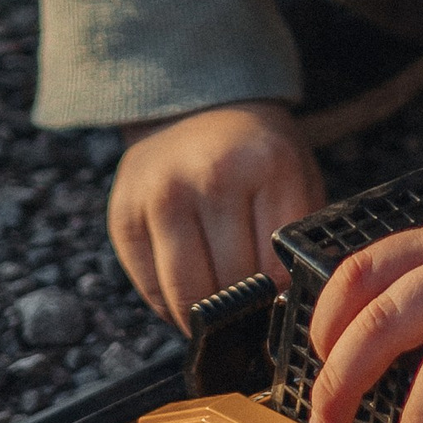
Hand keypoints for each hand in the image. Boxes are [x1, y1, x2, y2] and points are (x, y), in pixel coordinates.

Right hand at [108, 99, 324, 329]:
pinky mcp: (125, 216)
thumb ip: (297, 236)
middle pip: (229, 287)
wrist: (197, 108)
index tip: (274, 299)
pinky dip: (169, 303)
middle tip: (246, 300)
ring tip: (216, 303)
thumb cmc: (254, 154)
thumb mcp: (296, 178)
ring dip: (203, 314)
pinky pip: (149, 292)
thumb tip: (286, 305)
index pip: (273, 271)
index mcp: (266, 165)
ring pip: (185, 296)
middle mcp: (210, 176)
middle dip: (240, 306)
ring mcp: (161, 195)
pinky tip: (186, 280)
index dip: (275, 298)